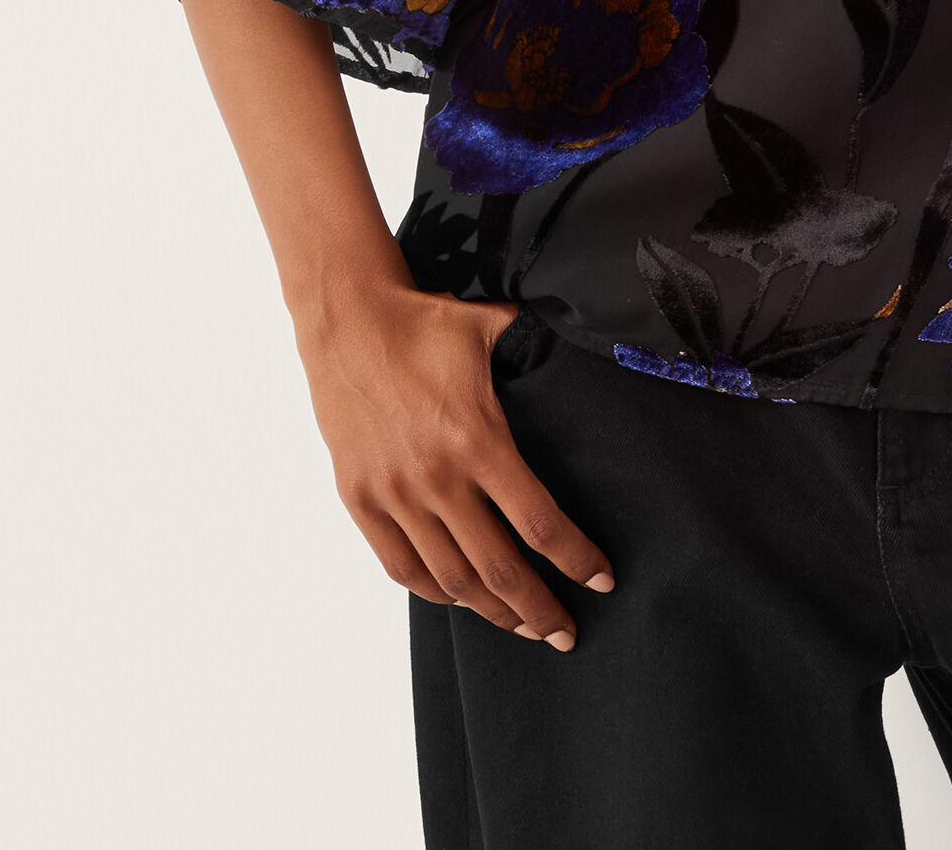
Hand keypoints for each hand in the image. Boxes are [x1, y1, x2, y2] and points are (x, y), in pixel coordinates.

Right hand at [292, 278, 614, 646]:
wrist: (349, 319)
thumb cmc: (426, 322)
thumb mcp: (494, 328)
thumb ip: (539, 344)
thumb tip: (592, 338)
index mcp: (478, 439)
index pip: (538, 521)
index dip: (575, 559)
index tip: (603, 579)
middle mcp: (436, 477)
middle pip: (498, 569)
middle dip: (539, 609)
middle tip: (568, 633)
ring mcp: (394, 494)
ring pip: (450, 579)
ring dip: (491, 612)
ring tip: (523, 627)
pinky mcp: (360, 499)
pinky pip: (401, 567)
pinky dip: (434, 592)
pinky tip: (460, 600)